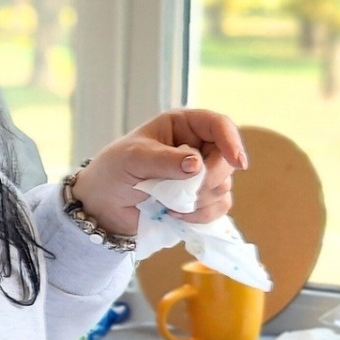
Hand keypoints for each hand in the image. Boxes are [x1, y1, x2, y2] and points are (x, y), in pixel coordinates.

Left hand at [70, 109, 247, 237]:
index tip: (237, 162)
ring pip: (223, 186)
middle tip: (186, 190)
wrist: (102, 205)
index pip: (219, 125)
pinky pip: (219, 207)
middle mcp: (197, 146)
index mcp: (183, 126)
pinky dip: (201, 215)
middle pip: (227, 159)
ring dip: (200, 200)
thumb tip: (197, 165)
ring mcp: (201, 174)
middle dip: (210, 179)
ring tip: (169, 203)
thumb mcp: (133, 159)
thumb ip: (164, 160)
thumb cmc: (113, 171)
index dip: (232, 141)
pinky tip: (175, 214)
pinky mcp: (201, 199)